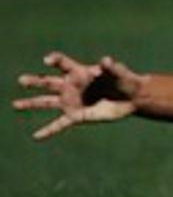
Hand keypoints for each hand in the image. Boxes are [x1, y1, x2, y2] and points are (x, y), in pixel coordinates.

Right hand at [14, 51, 145, 140]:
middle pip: (49, 82)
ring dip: (31, 103)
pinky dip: (48, 130)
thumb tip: (106, 60)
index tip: (47, 60)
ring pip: (47, 102)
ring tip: (15, 104)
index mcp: (80, 72)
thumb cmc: (126, 80)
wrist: (132, 98)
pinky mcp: (77, 115)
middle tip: (21, 79)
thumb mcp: (119, 73)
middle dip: (35, 81)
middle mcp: (72, 86)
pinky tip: (36, 136)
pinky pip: (59, 124)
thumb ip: (112, 67)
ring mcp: (72, 101)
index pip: (63, 64)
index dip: (55, 60)